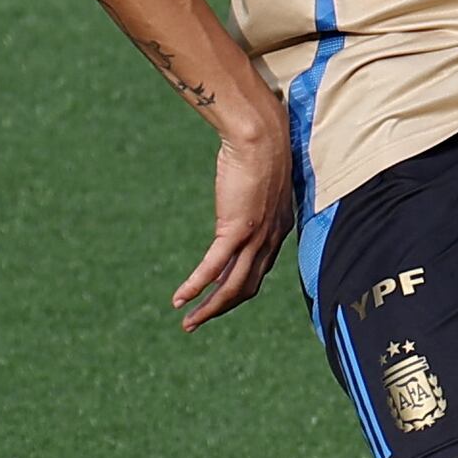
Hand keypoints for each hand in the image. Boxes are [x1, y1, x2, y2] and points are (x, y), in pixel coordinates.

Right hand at [176, 110, 295, 328]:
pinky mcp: (235, 229)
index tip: (219, 297)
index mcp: (278, 228)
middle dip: (222, 308)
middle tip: (200, 321)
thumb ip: (252, 197)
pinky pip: (213, 268)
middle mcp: (271, 239)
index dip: (238, 288)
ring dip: (209, 309)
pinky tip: (180, 299)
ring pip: (232, 286)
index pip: (259, 270)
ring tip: (189, 322)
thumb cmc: (260, 148)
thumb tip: (241, 195)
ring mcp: (255, 238)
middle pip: (247, 287)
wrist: (261, 135)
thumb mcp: (260, 180)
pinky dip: (195, 287)